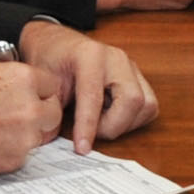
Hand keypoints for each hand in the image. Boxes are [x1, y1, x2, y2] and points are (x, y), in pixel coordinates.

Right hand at [0, 55, 62, 177]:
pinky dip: (11, 149)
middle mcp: (29, 108)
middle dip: (41, 111)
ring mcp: (23, 138)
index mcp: (21, 79)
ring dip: (27, 131)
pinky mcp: (13, 161)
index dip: (38, 88)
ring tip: (0, 128)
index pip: (50, 83)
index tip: (31, 92)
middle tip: (23, 112)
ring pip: (40, 134)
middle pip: (53, 111)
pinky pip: (22, 153)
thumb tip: (7, 74)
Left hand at [12, 23, 153, 145]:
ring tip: (102, 121)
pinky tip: (112, 116)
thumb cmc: (49, 62)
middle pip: (133, 100)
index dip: (88, 127)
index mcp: (89, 55)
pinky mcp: (138, 77)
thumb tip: (54, 139)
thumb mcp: (45, 84)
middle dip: (114, 125)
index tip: (82, 149)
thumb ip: (52, 108)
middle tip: (92, 132)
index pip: (94, 97)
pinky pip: (149, 106)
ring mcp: (131, 66)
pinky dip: (133, 119)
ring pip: (147, 104)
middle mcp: (116, 58)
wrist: (57, 44)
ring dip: (126, 123)